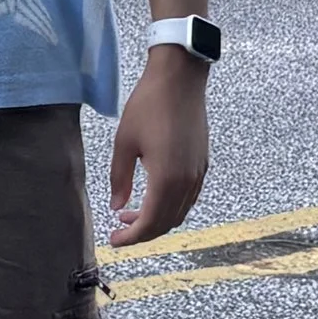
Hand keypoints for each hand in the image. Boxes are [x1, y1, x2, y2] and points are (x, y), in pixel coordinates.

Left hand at [108, 53, 209, 244]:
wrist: (180, 79)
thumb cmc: (148, 105)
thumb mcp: (124, 142)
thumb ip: (120, 178)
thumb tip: (117, 206)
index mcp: (166, 179)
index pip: (150, 222)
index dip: (131, 236)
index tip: (114, 239)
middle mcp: (187, 181)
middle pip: (167, 223)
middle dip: (142, 231)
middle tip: (119, 228)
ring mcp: (198, 173)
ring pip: (179, 212)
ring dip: (157, 220)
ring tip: (131, 212)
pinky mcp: (202, 164)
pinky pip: (188, 198)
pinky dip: (170, 206)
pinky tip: (152, 197)